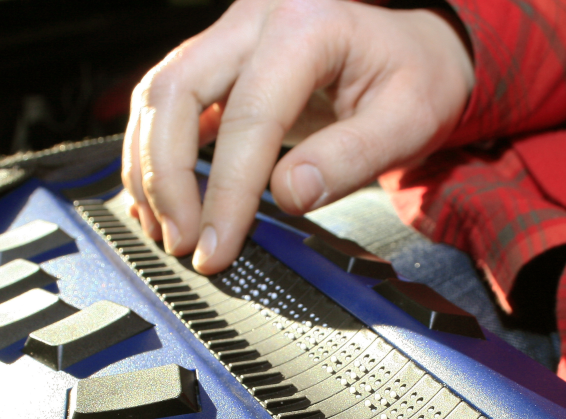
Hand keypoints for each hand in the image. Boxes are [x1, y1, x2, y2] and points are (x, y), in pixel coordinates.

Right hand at [122, 0, 472, 273]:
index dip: (227, 192)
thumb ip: (351, 158)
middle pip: (175, 91)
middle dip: (167, 178)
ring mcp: (230, 35)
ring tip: (166, 231)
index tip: (217, 248)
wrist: (413, 50)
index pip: (249, 116)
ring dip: (150, 170)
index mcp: (306, 24)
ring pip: (157, 95)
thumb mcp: (409, 120)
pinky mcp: (218, 63)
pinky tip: (159, 203)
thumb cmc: (416, 78)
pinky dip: (153, 155)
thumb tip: (290, 195)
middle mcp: (256, 17)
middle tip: (182, 243)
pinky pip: (166, 103)